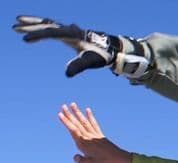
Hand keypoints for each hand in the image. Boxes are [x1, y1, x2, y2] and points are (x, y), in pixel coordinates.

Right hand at [13, 15, 149, 77]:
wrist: (112, 48)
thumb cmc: (102, 55)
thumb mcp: (91, 61)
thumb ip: (79, 65)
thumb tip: (67, 73)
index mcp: (72, 34)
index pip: (51, 32)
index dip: (38, 35)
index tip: (25, 39)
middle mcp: (70, 29)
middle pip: (47, 25)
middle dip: (31, 26)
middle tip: (15, 27)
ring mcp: (70, 30)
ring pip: (48, 24)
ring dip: (34, 24)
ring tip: (18, 24)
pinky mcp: (70, 33)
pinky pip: (52, 28)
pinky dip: (42, 27)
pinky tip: (35, 29)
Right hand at [58, 103, 131, 162]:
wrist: (120, 159)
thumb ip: (82, 160)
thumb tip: (75, 157)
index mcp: (84, 144)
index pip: (73, 130)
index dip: (66, 122)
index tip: (60, 114)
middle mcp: (89, 137)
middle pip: (77, 124)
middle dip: (70, 115)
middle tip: (63, 106)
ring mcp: (95, 135)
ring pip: (85, 122)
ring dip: (78, 113)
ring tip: (73, 104)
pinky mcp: (100, 135)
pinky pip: (94, 124)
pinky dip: (90, 117)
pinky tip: (88, 110)